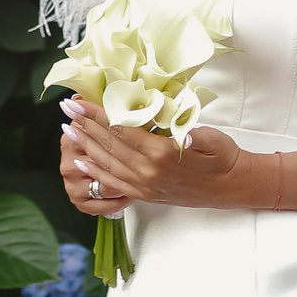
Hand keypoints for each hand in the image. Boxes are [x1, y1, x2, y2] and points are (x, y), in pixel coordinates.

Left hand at [56, 95, 253, 213]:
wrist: (232, 187)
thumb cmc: (223, 156)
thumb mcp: (211, 137)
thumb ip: (190, 131)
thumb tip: (175, 127)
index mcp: (162, 154)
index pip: (121, 130)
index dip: (98, 114)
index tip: (80, 101)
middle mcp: (148, 173)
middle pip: (108, 145)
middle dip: (84, 125)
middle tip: (65, 108)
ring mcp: (144, 186)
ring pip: (106, 164)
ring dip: (84, 145)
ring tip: (67, 128)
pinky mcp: (145, 194)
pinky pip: (113, 183)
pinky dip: (94, 172)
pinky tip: (81, 161)